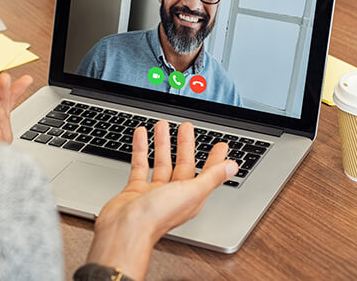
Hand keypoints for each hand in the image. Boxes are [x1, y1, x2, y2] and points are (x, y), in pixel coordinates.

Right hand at [86, 121, 237, 279]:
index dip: (214, 159)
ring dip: (162, 143)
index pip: (207, 174)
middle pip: (182, 164)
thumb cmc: (156, 217)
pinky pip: (140, 165)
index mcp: (191, 197)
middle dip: (185, 145)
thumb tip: (233, 167)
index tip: (220, 145)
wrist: (124, 230)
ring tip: (162, 125)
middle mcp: (174, 195)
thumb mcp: (191, 192)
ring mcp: (153, 193)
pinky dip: (141, 149)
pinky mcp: (135, 191)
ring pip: (161, 163)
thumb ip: (212, 178)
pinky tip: (141, 136)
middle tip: (186, 127)